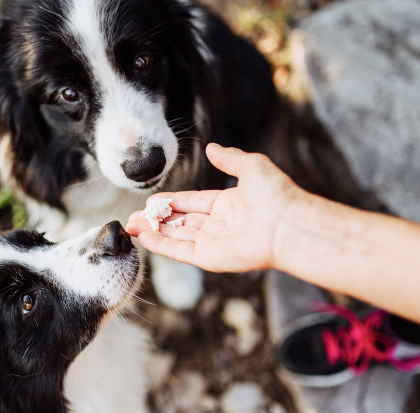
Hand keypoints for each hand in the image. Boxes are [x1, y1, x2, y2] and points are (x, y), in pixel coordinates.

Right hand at [126, 143, 303, 272]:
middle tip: (134, 216)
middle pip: (181, 222)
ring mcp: (214, 243)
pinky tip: (144, 238)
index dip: (170, 202)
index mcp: (228, 205)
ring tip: (131, 226)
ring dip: (153, 232)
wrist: (288, 225)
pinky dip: (161, 246)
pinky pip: (181, 252)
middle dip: (156, 220)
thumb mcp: (252, 165)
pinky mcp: (211, 258)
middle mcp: (220, 225)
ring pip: (177, 237)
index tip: (151, 201)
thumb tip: (212, 147)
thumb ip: (229, 157)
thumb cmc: (276, 196)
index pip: (192, 202)